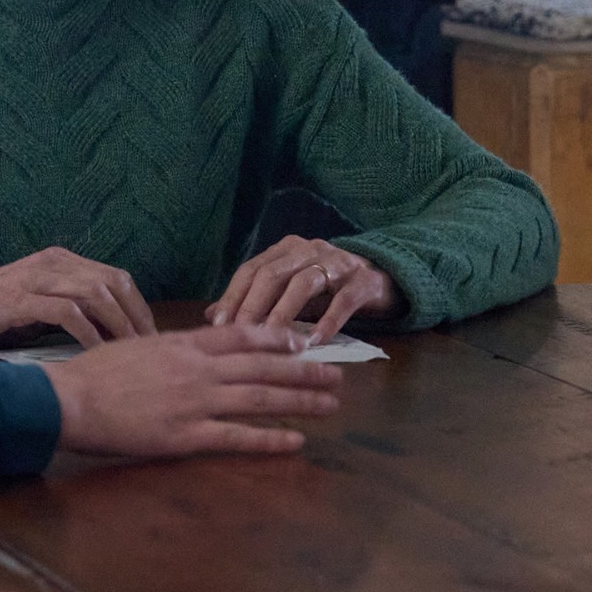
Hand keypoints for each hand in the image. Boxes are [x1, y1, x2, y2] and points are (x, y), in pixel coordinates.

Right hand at [0, 247, 154, 348]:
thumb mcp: (43, 305)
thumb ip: (76, 310)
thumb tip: (116, 334)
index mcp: (64, 261)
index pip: (117, 278)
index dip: (139, 307)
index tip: (153, 338)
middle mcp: (54, 263)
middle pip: (113, 283)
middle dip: (136, 317)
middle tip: (149, 349)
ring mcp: (37, 278)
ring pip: (95, 294)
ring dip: (118, 325)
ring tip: (129, 351)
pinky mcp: (19, 299)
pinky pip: (65, 313)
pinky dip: (86, 332)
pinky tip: (96, 352)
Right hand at [46, 324, 344, 457]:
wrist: (67, 399)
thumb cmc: (94, 374)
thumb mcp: (137, 346)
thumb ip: (171, 349)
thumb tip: (191, 350)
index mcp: (184, 345)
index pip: (243, 336)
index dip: (277, 340)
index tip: (302, 344)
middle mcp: (198, 370)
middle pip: (264, 367)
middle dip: (304, 372)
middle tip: (336, 375)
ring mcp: (195, 403)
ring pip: (260, 399)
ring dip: (300, 401)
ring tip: (330, 404)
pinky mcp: (186, 436)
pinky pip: (237, 438)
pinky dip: (270, 439)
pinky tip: (295, 442)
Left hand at [209, 236, 405, 344]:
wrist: (380, 280)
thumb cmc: (327, 290)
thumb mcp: (288, 293)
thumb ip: (254, 301)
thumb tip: (211, 317)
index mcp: (286, 250)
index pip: (252, 269)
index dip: (233, 296)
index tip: (218, 325)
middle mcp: (309, 249)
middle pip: (273, 273)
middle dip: (254, 306)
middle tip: (240, 335)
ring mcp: (338, 262)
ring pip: (304, 283)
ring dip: (285, 312)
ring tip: (272, 338)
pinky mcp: (364, 281)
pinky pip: (343, 300)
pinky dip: (328, 321)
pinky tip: (315, 341)